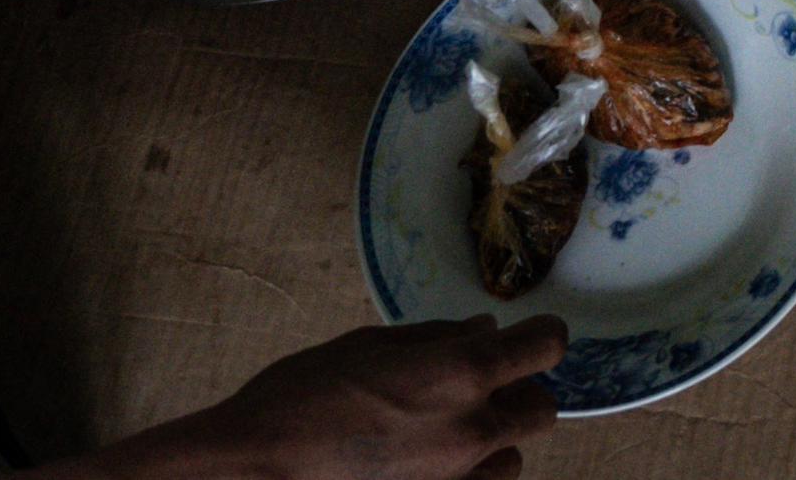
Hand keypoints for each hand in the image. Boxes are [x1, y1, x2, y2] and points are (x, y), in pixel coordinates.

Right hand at [111, 316, 566, 479]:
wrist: (250, 474)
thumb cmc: (297, 400)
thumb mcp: (365, 346)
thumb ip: (435, 338)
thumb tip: (482, 330)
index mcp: (459, 373)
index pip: (545, 345)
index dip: (538, 337)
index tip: (525, 338)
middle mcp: (472, 429)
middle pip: (540, 408)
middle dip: (517, 393)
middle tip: (478, 388)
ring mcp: (458, 479)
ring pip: (513, 456)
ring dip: (491, 441)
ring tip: (442, 434)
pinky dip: (470, 477)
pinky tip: (430, 468)